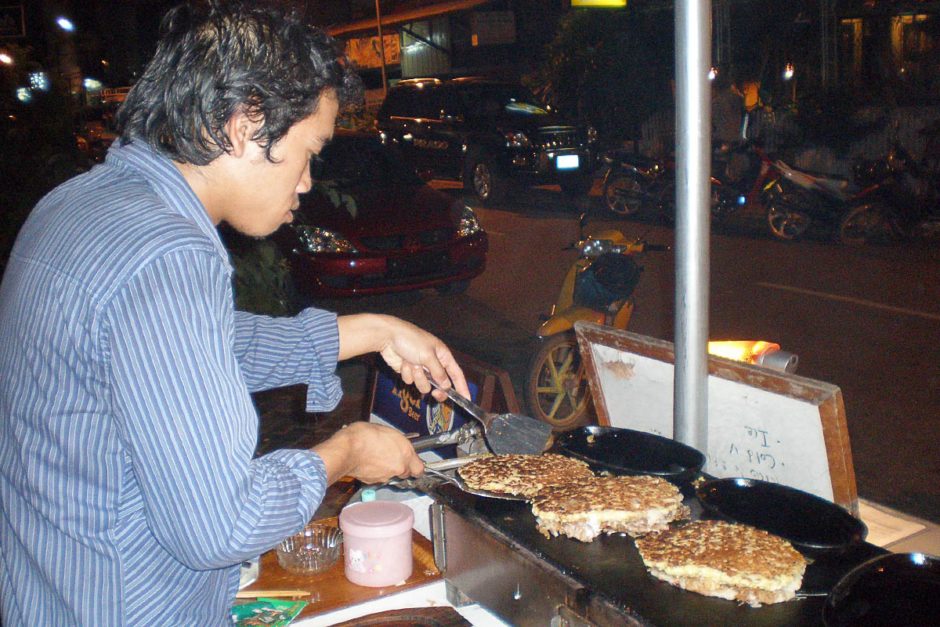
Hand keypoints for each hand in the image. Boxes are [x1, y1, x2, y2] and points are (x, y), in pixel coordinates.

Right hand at [313, 422, 424, 484]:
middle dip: (399, 466)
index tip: (413, 463)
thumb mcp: (387, 431)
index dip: (415, 467)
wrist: (347, 449)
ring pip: (391, 475)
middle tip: (390, 456)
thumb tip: (398, 445)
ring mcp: (386, 476)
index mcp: (405, 453)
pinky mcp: (374, 482)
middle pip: (404, 472)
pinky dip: (375, 472)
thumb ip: (397, 443)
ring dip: (386, 469)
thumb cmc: (365, 436)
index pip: (419, 469)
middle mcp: (398, 467)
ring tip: (376, 457)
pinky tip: (369, 462)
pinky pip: (379, 478)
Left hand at [337, 314, 469, 401]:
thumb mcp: (428, 355)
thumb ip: (439, 372)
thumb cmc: (411, 340)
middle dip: (437, 389)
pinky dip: (407, 374)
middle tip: (435, 393)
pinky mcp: (409, 372)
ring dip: (418, 377)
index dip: (462, 387)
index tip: (467, 400)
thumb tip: (446, 385)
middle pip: (441, 384)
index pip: (456, 374)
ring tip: (412, 364)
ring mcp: (420, 369)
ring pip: (424, 385)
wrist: (388, 337)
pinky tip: (403, 363)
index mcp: (443, 356)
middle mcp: (433, 363)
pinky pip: (411, 382)